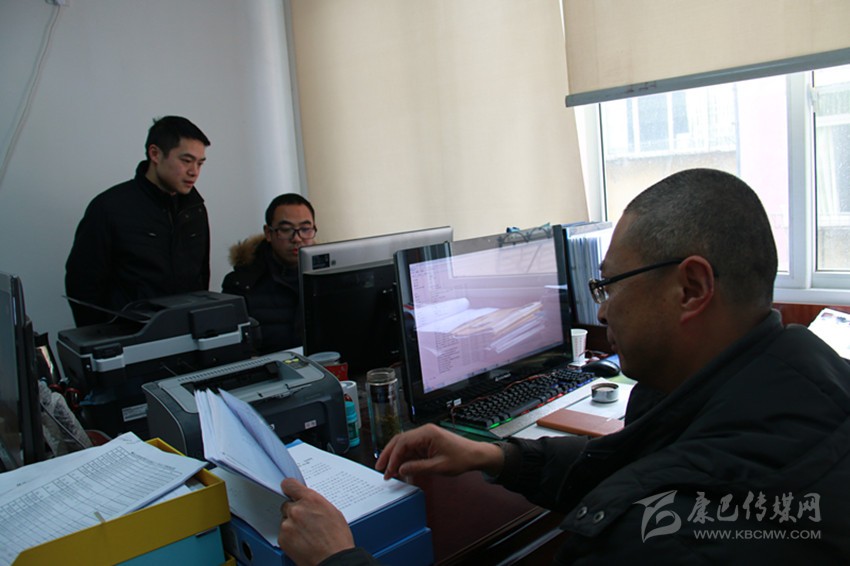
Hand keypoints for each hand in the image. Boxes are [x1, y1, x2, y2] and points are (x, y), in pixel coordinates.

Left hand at [278, 478, 353, 565]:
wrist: (333, 559)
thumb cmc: (338, 539)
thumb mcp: (333, 512)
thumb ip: (316, 503)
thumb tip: (309, 503)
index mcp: (310, 499)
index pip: (289, 484)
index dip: (289, 488)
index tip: (288, 490)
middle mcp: (297, 509)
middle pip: (287, 505)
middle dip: (294, 511)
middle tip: (305, 522)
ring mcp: (288, 524)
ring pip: (285, 520)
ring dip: (292, 525)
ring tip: (306, 535)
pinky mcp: (283, 538)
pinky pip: (283, 533)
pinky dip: (290, 537)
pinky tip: (302, 542)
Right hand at [376, 423, 503, 479]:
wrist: (475, 456)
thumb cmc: (461, 458)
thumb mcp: (439, 467)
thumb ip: (418, 468)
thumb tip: (401, 469)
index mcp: (427, 433)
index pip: (403, 442)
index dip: (393, 457)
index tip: (387, 470)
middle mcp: (424, 432)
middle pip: (399, 441)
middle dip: (389, 455)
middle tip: (380, 469)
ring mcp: (425, 437)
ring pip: (404, 446)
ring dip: (396, 458)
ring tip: (389, 472)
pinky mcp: (427, 444)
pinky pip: (411, 451)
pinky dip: (405, 460)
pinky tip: (400, 470)